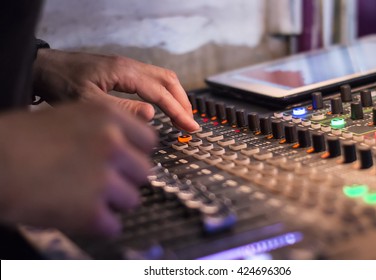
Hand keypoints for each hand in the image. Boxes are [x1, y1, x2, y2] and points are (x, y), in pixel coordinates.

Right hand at [0, 102, 155, 236]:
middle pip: (144, 171)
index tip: (126, 161)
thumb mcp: (70, 117)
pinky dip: (97, 225)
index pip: (148, 141)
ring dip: (112, 203)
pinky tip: (77, 214)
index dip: (134, 154)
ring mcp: (104, 178)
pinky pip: (113, 225)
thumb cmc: (20, 140)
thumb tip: (130, 148)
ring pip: (132, 199)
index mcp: (108, 117)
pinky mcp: (91, 211)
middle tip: (101, 182)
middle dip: (125, 179)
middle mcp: (112, 144)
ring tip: (85, 198)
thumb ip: (105, 130)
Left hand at [33, 49, 198, 131]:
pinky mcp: (122, 72)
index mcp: (124, 72)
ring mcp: (127, 67)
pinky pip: (152, 80)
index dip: (178, 111)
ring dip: (175, 97)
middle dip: (182, 102)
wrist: (42, 68)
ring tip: (182, 117)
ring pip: (162, 78)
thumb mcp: (88, 102)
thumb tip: (151, 114)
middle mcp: (129, 66)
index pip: (160, 92)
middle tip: (190, 124)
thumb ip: (122, 109)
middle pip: (168, 80)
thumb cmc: (60, 83)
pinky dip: (164, 93)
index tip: (190, 127)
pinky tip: (163, 106)